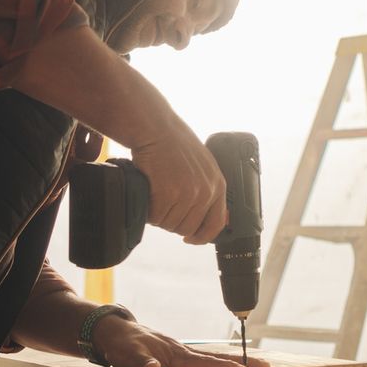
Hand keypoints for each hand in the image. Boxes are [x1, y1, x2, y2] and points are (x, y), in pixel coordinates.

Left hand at [93, 315, 270, 366]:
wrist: (112, 331)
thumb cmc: (120, 345)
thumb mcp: (127, 356)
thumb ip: (141, 364)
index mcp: (175, 354)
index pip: (204, 363)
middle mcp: (182, 352)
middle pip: (216, 358)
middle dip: (241, 362)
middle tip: (265, 366)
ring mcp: (179, 352)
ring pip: (210, 358)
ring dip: (232, 362)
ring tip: (252, 366)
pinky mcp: (174, 354)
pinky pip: (201, 359)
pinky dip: (217, 362)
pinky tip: (223, 366)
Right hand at [129, 122, 227, 244]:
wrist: (156, 128)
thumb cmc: (175, 144)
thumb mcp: (203, 165)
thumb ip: (209, 189)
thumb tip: (216, 219)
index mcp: (218, 185)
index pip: (216, 224)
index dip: (201, 236)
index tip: (190, 238)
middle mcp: (206, 191)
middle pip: (187, 228)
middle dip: (172, 221)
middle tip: (161, 204)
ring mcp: (188, 193)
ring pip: (169, 224)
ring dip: (158, 215)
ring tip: (155, 194)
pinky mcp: (168, 193)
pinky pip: (155, 217)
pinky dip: (148, 211)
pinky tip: (148, 193)